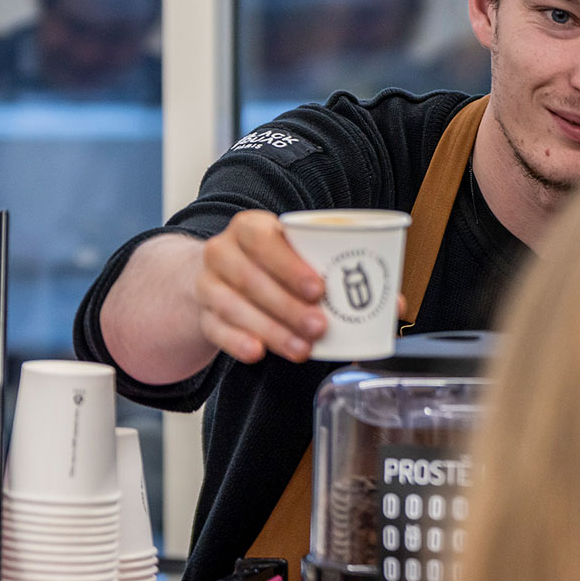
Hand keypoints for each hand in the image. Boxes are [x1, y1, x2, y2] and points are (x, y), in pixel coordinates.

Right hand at [194, 210, 328, 363]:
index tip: (318, 289)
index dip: (290, 266)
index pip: (263, 240)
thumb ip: (323, 261)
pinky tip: (258, 352)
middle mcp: (222, 252)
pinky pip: (217, 330)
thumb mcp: (293, 249)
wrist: (223, 275)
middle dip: (288, 306)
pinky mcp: (203, 315)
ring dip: (271, 330)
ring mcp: (207, 284)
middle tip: (319, 326)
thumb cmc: (272, 262)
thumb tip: (376, 288)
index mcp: (248, 227)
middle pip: (250, 279)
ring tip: (302, 347)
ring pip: (233, 307)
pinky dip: (237, 342)